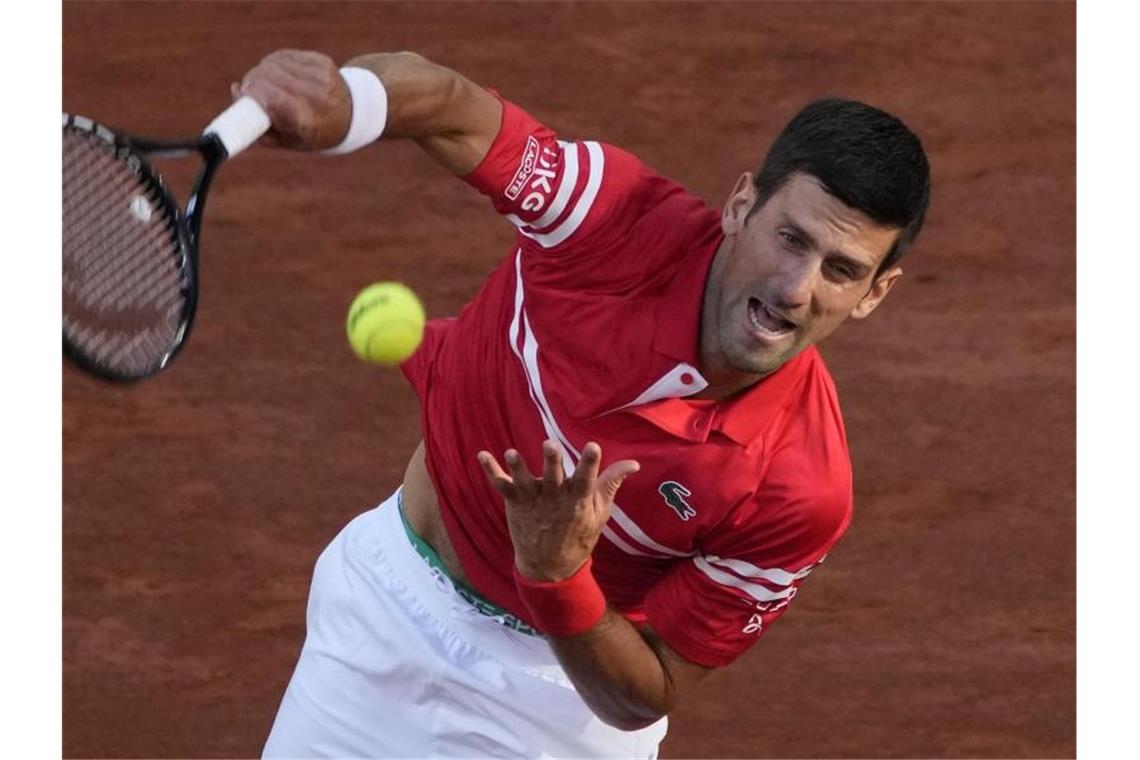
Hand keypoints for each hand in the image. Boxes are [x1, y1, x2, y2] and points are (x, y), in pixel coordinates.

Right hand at [232, 49, 351, 150]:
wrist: (351, 116)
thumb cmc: (312, 132)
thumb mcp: (286, 140)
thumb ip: (257, 123)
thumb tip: (235, 89)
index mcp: (306, 121)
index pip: (268, 96)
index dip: (250, 92)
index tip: (244, 95)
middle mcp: (316, 97)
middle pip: (268, 76)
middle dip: (252, 80)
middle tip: (248, 89)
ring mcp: (321, 77)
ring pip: (274, 62)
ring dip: (262, 71)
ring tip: (262, 82)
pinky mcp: (322, 62)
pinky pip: (285, 55)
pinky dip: (275, 63)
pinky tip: (277, 72)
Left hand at [477, 440, 638, 581]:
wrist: (549, 567)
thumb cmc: (579, 535)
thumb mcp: (599, 513)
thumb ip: (611, 484)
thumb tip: (634, 463)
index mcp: (577, 500)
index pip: (586, 479)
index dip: (589, 463)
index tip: (593, 446)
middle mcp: (554, 498)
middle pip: (552, 476)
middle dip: (551, 461)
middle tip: (550, 444)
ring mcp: (532, 501)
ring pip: (523, 481)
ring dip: (518, 467)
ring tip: (511, 454)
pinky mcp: (515, 503)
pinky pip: (501, 486)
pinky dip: (491, 471)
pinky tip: (482, 455)